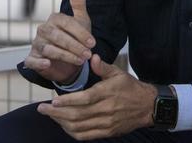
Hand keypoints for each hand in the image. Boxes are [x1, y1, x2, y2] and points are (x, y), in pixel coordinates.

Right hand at [25, 0, 94, 84]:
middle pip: (57, 36)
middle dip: (74, 45)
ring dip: (65, 55)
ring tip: (79, 61)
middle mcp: (43, 30)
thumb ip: (78, 1)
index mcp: (54, 19)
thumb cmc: (74, 39)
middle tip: (87, 54)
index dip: (80, 33)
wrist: (67, 61)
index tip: (93, 43)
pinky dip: (39, 63)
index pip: (66, 23)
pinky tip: (48, 64)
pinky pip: (32, 60)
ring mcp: (36, 44)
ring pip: (48, 49)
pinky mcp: (32, 59)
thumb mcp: (80, 21)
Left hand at [38, 54, 157, 140]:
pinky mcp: (107, 132)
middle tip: (42, 108)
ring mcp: (106, 123)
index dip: (68, 101)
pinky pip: (86, 135)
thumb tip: (91, 57)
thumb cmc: (131, 88)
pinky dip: (72, 132)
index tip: (53, 100)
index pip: (85, 99)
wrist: (148, 106)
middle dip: (57, 113)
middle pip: (77, 115)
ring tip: (51, 115)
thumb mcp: (119, 73)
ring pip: (79, 127)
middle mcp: (106, 110)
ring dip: (62, 123)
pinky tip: (64, 125)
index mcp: (108, 93)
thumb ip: (103, 67)